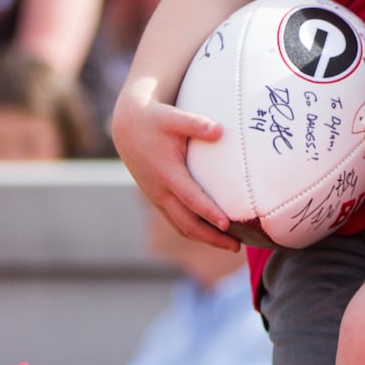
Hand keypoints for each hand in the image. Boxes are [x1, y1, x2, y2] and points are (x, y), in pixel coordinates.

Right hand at [112, 82, 239, 251]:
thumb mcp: (174, 117)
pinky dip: (193, 230)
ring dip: (204, 238)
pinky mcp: (157, 198)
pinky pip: (175, 220)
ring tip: (229, 244)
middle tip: (236, 247)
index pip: (191, 199)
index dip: (209, 213)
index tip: (227, 225)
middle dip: (211, 238)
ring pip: (180, 226)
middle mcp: (160, 191)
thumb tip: (219, 130)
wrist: (128, 127)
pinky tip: (210, 232)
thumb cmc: (156, 120)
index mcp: (167, 173)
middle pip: (186, 223)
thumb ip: (196, 124)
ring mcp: (157, 197)